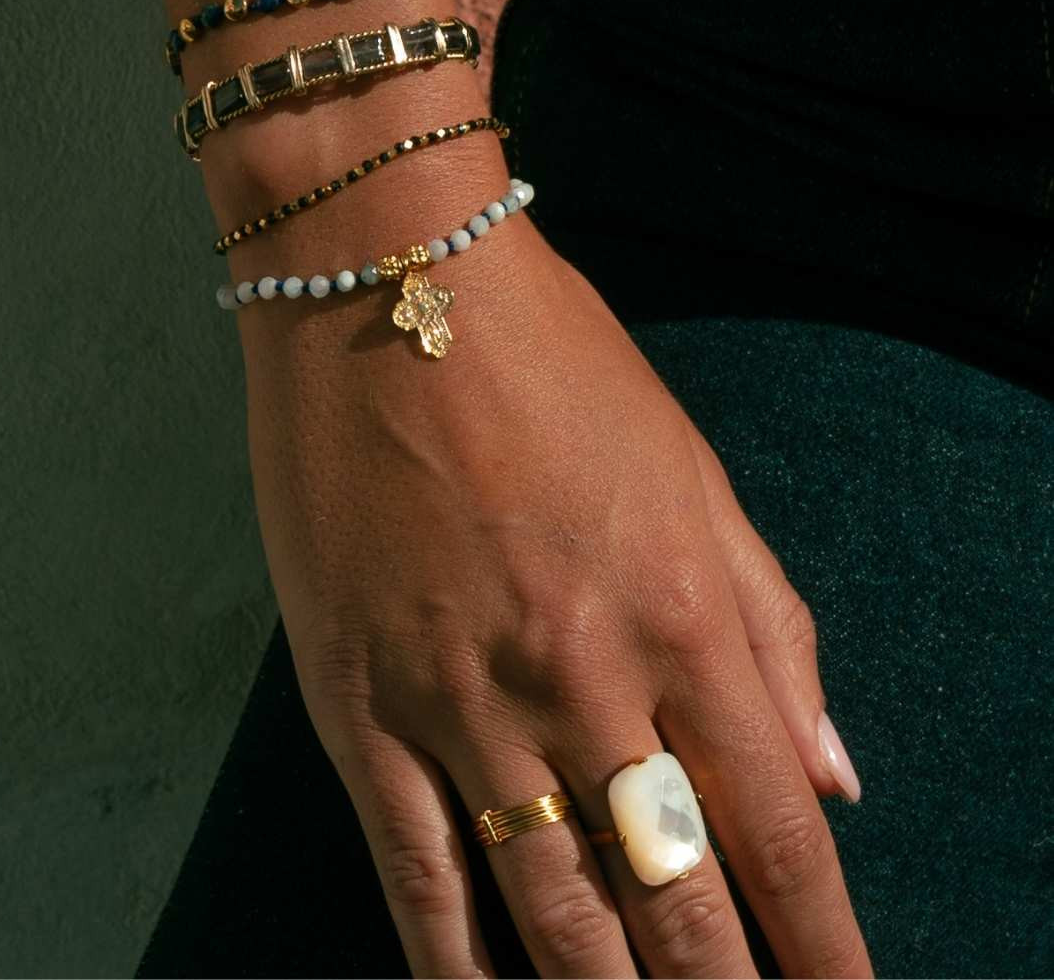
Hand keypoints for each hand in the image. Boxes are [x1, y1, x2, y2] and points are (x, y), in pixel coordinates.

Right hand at [239, 215, 871, 977]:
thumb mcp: (692, 471)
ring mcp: (462, 696)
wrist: (390, 279)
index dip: (825, 950)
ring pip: (552, 909)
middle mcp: (584, 676)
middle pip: (675, 899)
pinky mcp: (358, 699)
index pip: (777, 834)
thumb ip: (772, 626)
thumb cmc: (555, 362)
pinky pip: (416, 871)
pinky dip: (457, 967)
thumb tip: (832, 778)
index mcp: (683, 613)